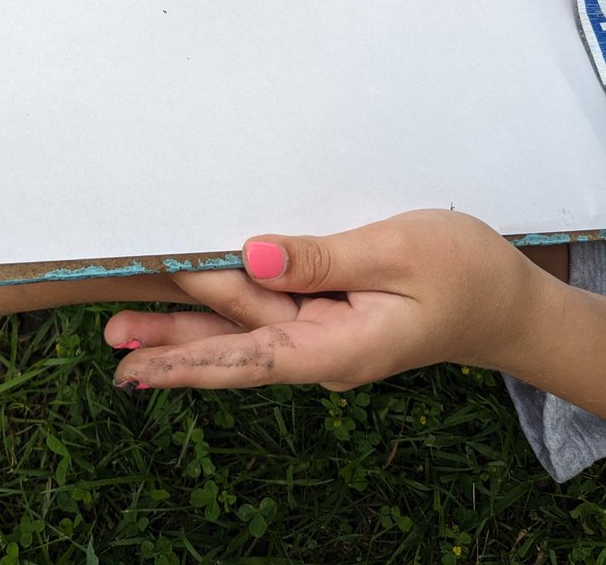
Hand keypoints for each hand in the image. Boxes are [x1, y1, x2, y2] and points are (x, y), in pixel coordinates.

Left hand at [105, 210, 557, 390]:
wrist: (504, 300)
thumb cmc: (463, 272)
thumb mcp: (397, 253)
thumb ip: (324, 257)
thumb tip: (255, 256)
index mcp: (339, 347)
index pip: (249, 356)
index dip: (190, 356)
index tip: (139, 360)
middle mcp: (321, 350)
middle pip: (234, 344)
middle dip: (172, 342)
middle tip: (110, 335)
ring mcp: (321, 335)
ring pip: (242, 331)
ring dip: (184, 330)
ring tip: (121, 335)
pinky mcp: (324, 316)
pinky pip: (265, 313)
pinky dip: (223, 309)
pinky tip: (191, 311)